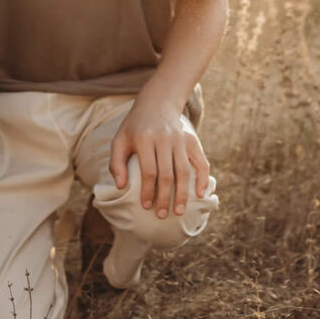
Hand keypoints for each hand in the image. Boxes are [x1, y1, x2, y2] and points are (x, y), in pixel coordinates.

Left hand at [108, 81, 210, 219]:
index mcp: (144, 138)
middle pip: (167, 174)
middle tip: (162, 215)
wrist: (157, 103)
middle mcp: (164, 138)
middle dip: (165, 197)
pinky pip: (201, 162)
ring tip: (179, 212)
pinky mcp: (192, 140)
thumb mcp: (119, 139)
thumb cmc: (135, 126)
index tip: (146, 206)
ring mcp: (180, 139)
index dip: (148, 191)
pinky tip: (199, 194)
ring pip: (184, 171)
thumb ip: (116, 162)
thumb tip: (120, 186)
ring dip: (183, 194)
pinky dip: (202, 179)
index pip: (148, 170)